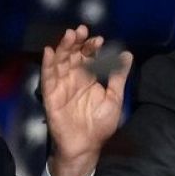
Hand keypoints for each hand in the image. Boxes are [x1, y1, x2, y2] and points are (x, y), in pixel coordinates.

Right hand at [41, 25, 133, 175]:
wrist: (87, 145)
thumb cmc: (100, 123)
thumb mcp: (114, 97)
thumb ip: (119, 76)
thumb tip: (127, 54)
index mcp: (89, 79)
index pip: (89, 58)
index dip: (92, 47)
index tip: (100, 39)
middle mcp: (74, 79)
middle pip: (73, 56)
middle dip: (77, 43)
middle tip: (82, 30)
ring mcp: (61, 85)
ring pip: (60, 62)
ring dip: (63, 48)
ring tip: (70, 36)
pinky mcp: (51, 95)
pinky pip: (48, 78)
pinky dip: (48, 65)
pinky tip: (49, 52)